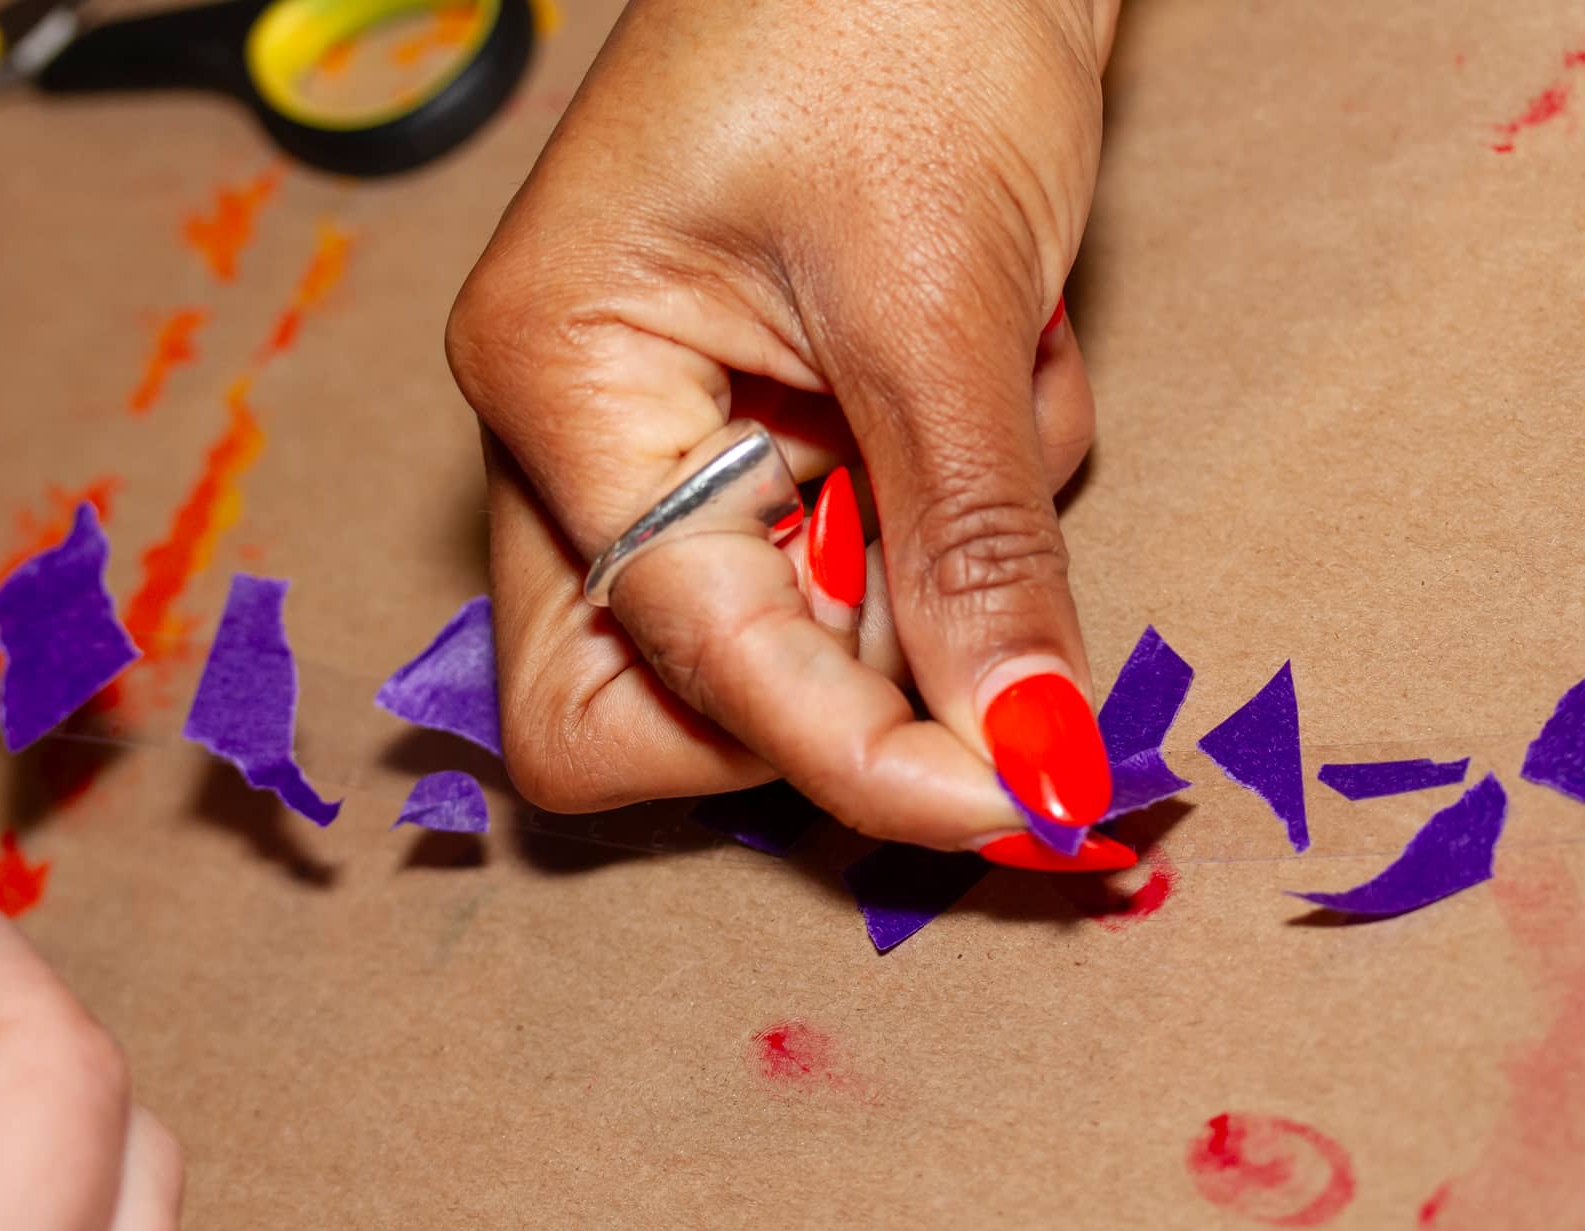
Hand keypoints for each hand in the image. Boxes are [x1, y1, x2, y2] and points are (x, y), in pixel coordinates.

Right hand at [450, 0, 1122, 854]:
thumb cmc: (893, 8)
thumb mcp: (940, 296)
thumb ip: (970, 546)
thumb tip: (1025, 754)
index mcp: (559, 383)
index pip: (672, 669)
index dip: (849, 758)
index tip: (1016, 798)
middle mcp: (583, 435)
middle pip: (654, 703)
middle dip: (834, 687)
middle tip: (971, 613)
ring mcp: (674, 435)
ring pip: (784, 644)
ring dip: (925, 568)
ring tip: (1003, 377)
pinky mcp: (771, 420)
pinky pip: (861, 555)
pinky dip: (959, 503)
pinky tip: (1005, 355)